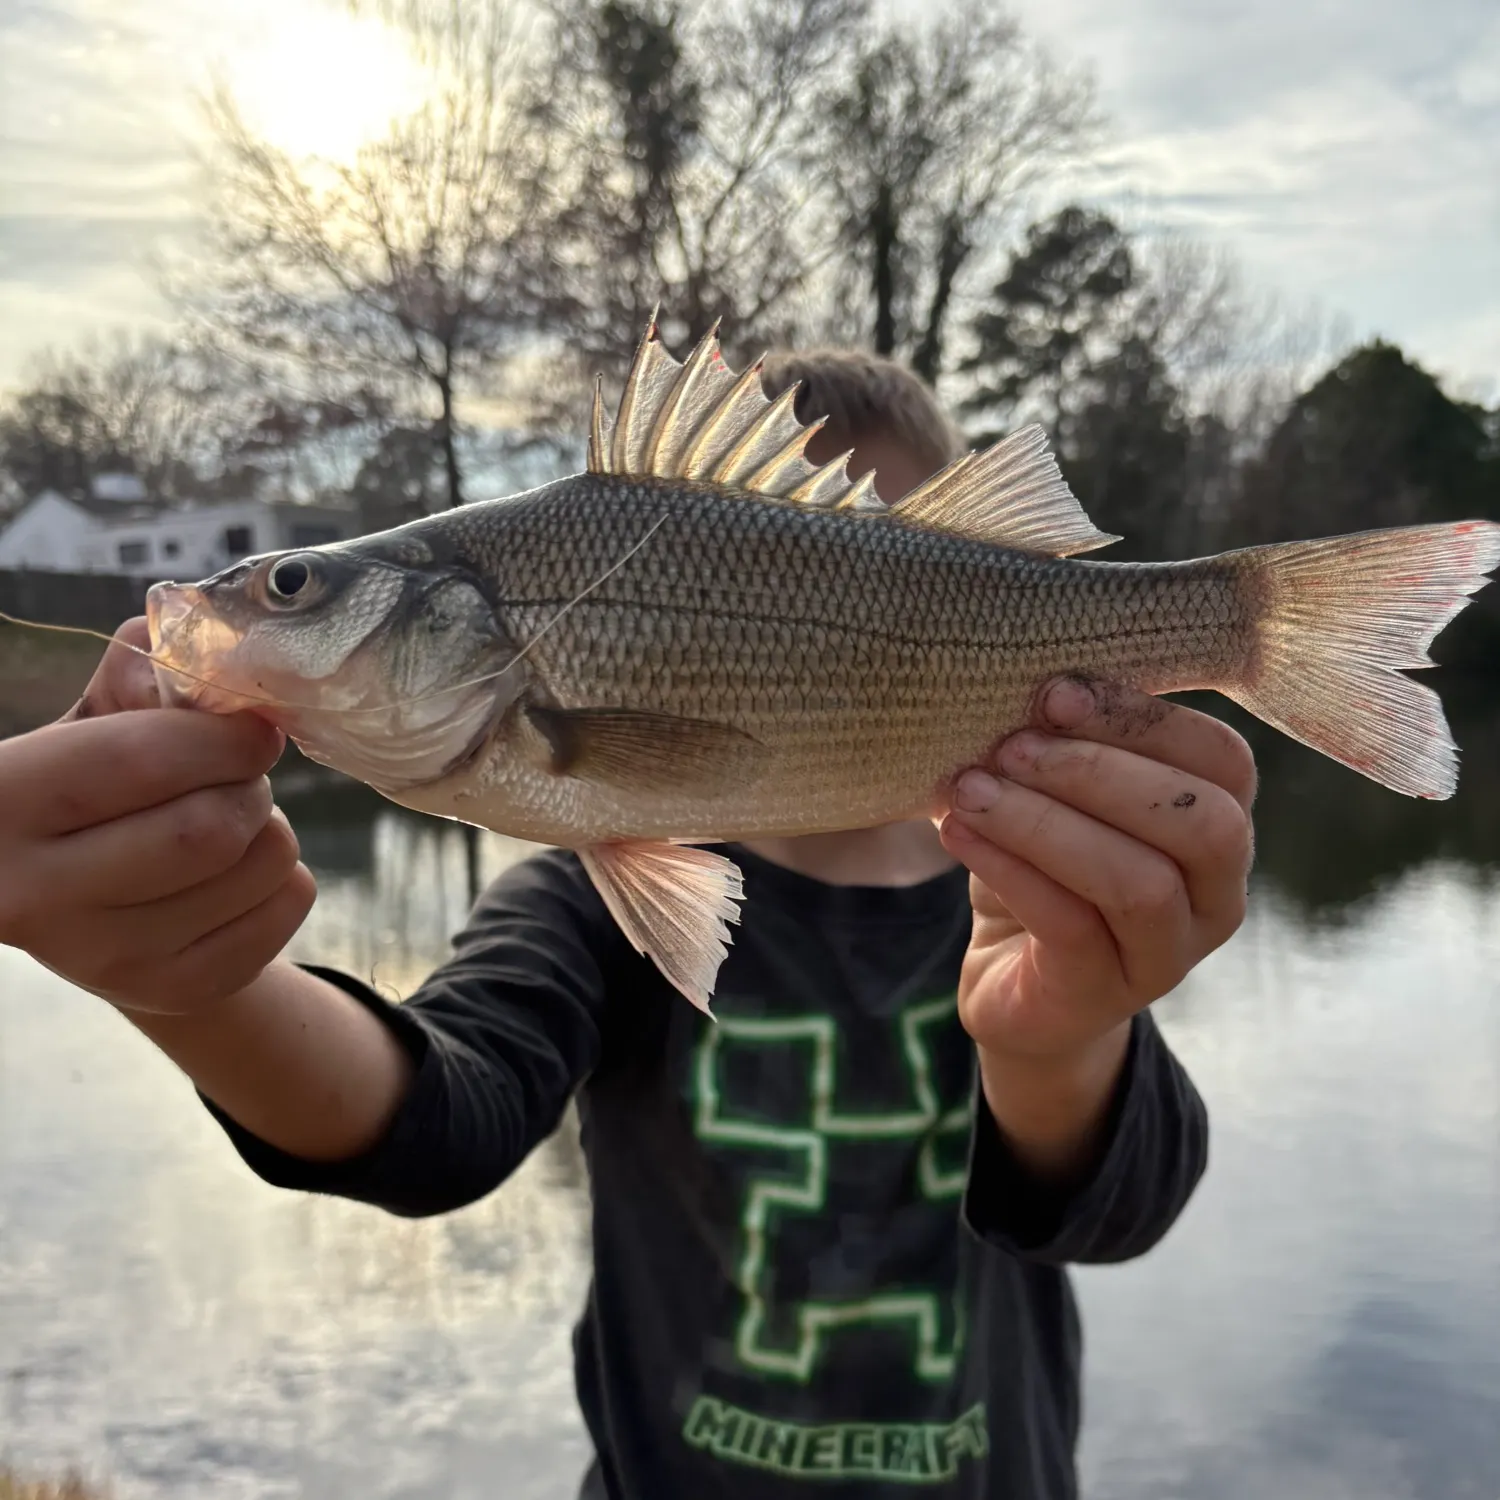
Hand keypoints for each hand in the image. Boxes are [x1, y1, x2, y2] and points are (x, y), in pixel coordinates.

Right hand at [0, 619, 316, 1013]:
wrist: (89, 903)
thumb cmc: (96, 787)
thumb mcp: (91, 720)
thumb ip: (140, 671)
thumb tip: (207, 656)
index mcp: (2, 803)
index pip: (140, 760)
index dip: (219, 734)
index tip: (250, 727)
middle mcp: (36, 896)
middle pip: (208, 829)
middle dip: (247, 783)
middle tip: (239, 773)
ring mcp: (104, 960)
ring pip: (260, 865)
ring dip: (271, 824)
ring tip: (231, 818)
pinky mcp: (171, 991)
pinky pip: (287, 906)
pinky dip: (288, 873)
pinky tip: (241, 869)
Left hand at [937, 676, 1253, 1177]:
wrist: (1016, 985)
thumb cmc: (1048, 871)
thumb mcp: (1064, 797)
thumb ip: (1070, 742)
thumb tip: (1020, 669)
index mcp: (1221, 826)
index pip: (1221, 760)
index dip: (1144, 719)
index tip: (1056, 691)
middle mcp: (1216, 895)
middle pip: (1199, 823)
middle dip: (1101, 771)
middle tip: (1011, 744)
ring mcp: (1170, 954)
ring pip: (1137, 882)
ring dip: (1046, 822)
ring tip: (971, 789)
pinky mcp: (1105, 993)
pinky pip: (1070, 926)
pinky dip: (1010, 869)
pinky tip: (957, 832)